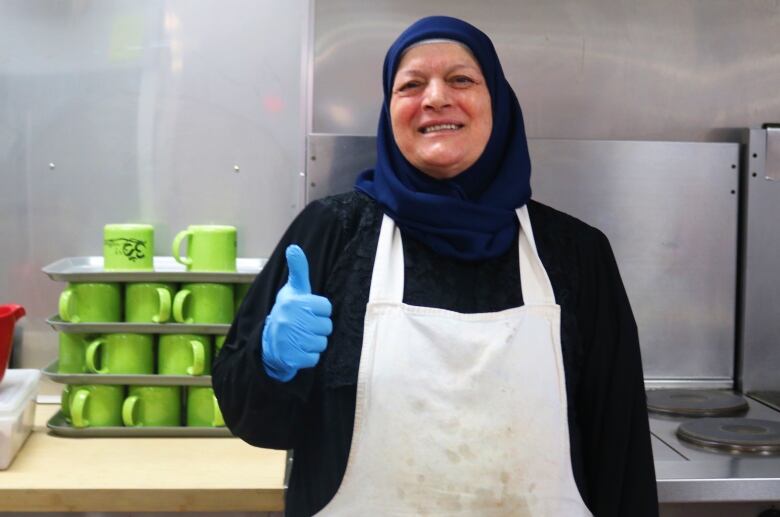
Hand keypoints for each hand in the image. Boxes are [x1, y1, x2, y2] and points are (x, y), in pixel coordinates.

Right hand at [262, 245, 332, 381]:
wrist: (269, 342)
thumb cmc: (287, 312)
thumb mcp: (292, 290)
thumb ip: (298, 270)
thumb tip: (294, 247)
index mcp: (294, 302)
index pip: (326, 308)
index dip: (320, 311)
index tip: (307, 312)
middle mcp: (290, 319)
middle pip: (326, 326)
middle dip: (318, 328)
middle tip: (304, 326)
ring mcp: (290, 339)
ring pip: (322, 342)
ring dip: (314, 342)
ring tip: (301, 337)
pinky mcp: (291, 357)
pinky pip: (315, 357)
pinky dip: (309, 356)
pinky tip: (298, 349)